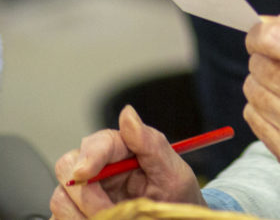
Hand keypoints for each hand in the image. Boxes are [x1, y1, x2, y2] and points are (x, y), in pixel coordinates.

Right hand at [50, 106, 203, 217]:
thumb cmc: (176, 197)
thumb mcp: (173, 173)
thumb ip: (151, 143)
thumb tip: (128, 113)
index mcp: (123, 150)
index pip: (96, 143)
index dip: (89, 157)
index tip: (86, 173)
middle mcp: (99, 168)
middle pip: (67, 166)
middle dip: (84, 194)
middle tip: (107, 212)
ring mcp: (84, 193)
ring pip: (60, 198)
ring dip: (81, 214)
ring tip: (112, 219)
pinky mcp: (76, 214)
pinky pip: (60, 218)